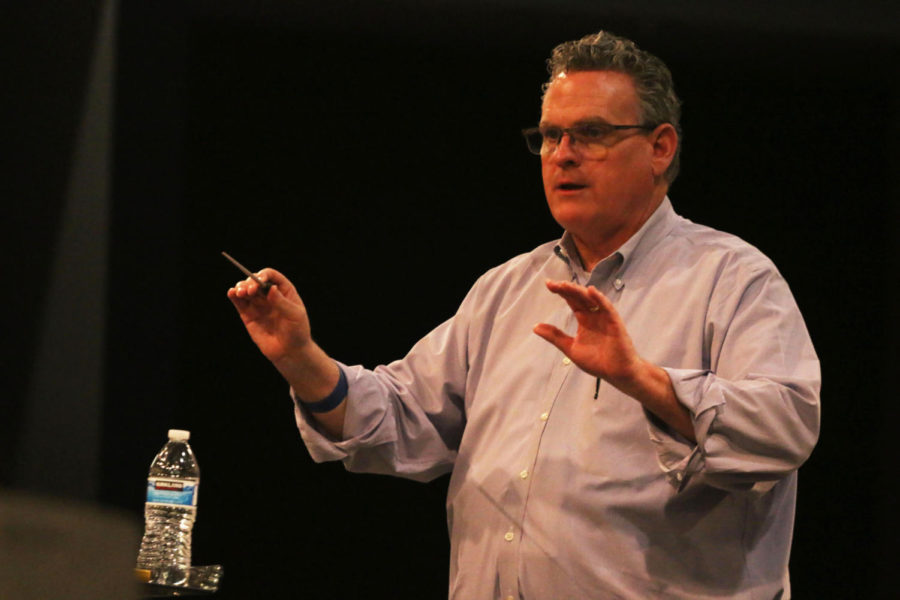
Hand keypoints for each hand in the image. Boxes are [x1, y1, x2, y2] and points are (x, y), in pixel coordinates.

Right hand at [226, 268, 311, 364]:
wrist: (290, 352)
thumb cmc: (297, 332)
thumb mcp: (294, 315)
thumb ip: (281, 302)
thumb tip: (270, 288)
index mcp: (284, 291)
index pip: (272, 276)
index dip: (264, 275)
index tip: (260, 280)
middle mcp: (269, 295)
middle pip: (256, 280)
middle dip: (251, 282)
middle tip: (250, 290)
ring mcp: (258, 305)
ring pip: (246, 289)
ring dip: (241, 287)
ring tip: (241, 292)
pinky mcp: (248, 315)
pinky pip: (239, 302)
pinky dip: (233, 296)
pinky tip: (232, 293)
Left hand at [534, 280, 694, 440]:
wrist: (618, 373)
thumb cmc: (598, 362)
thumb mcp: (571, 348)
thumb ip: (555, 336)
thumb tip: (535, 327)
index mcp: (585, 320)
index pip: (572, 301)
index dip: (561, 292)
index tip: (548, 284)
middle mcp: (595, 315)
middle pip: (580, 297)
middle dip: (566, 289)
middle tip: (552, 284)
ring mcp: (605, 317)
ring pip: (591, 299)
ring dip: (579, 291)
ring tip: (565, 285)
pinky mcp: (615, 323)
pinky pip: (607, 308)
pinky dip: (600, 299)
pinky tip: (590, 291)